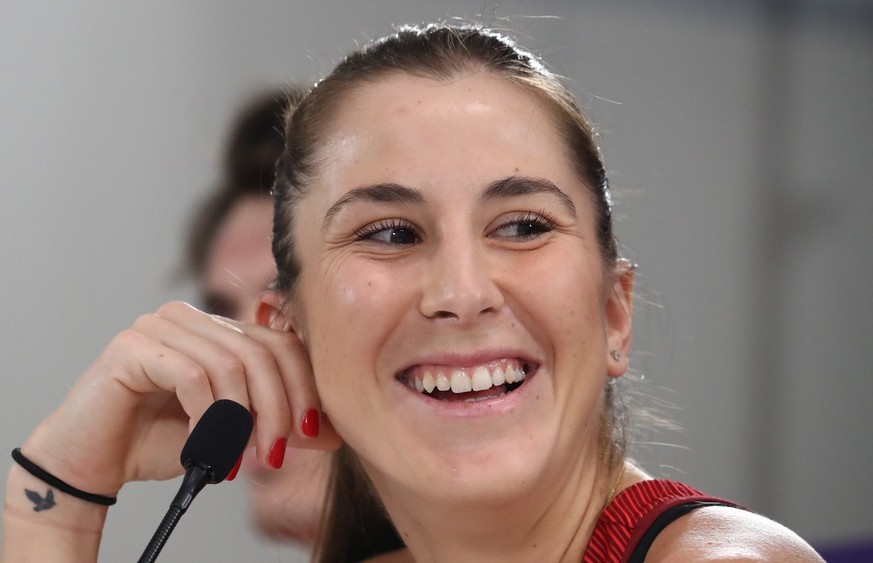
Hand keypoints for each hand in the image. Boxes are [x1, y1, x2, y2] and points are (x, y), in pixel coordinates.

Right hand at [20, 301, 339, 496]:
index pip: (281, 343)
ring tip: (238, 459)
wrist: (91, 462)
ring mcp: (160, 325)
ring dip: (244, 420)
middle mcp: (192, 318)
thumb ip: (278, 424)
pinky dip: (210, 419)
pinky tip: (207, 450)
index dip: (304, 388)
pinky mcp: (134, 345)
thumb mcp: (233, 433)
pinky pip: (193, 376)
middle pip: (262, 352)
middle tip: (275, 455)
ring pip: (231, 364)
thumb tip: (335, 434)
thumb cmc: (159, 442)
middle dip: (279, 408)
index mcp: (219, 329)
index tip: (312, 435)